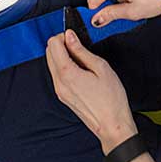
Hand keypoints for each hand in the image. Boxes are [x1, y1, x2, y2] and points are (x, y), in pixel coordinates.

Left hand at [45, 30, 136, 149]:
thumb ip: (82, 50)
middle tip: (79, 46)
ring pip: (51, 63)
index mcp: (67, 73)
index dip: (64, 36)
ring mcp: (59, 91)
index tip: (75, 38)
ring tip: (82, 60)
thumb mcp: (101, 68)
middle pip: (48, 53)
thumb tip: (70, 36)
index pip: (53, 44)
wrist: (112, 125)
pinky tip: (80, 70)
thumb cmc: (112, 99)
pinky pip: (57, 75)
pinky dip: (64, 67)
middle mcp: (59, 83)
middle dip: (61, 44)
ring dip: (62, 55)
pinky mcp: (62, 96)